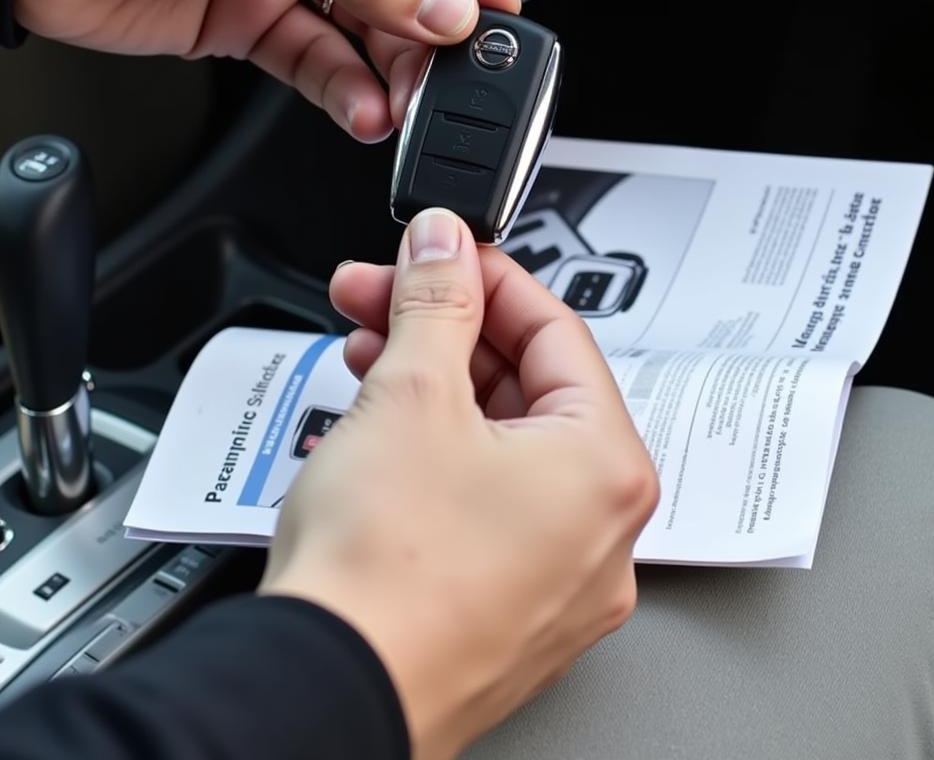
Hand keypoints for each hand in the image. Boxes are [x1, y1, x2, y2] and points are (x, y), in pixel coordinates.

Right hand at [259, 208, 658, 759]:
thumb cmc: (382, 575)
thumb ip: (436, 300)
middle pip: (526, 389)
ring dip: (432, 388)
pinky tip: (382, 431)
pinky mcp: (504, 606)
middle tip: (383, 301)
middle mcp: (598, 532)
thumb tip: (444, 246)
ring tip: (368, 360)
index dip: (487, 277)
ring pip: (500, 446)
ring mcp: (554, 578)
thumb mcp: (410, 393)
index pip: (556, 333)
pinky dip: (438, 455)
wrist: (321, 693)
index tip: (440, 253)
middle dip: (445, 332)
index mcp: (605, 470)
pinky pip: (484, 503)